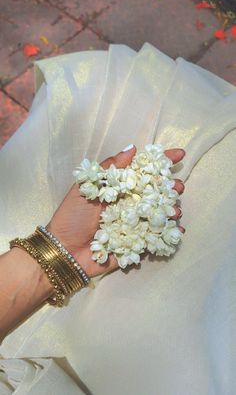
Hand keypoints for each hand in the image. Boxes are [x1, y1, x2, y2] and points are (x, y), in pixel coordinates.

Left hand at [46, 146, 184, 277]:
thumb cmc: (73, 217)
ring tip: (175, 210)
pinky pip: (156, 237)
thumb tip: (132, 148)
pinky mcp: (136, 243)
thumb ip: (109, 169)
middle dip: (170, 187)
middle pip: (155, 192)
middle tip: (177, 187)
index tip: (179, 153)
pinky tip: (177, 229)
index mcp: (118, 189)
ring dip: (172, 209)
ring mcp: (135, 224)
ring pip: (159, 213)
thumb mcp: (86, 187)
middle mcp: (129, 204)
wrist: (64, 251)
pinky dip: (170, 233)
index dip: (160, 162)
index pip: (142, 171)